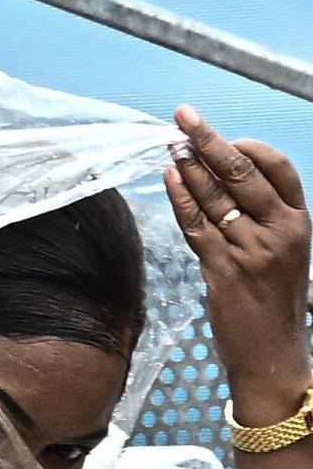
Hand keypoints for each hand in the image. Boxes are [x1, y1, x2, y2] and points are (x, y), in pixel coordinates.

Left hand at [165, 105, 311, 421]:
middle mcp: (280, 232)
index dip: (248, 145)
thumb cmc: (274, 297)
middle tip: (183, 114)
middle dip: (209, 139)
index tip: (223, 134)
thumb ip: (261, 214)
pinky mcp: (222, 269)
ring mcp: (252, 250)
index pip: (279, 168)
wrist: (273, 354)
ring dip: (188, 164)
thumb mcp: (282, 250)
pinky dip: (179, 196)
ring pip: (214, 195)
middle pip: (241, 173)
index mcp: (300, 223)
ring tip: (170, 142)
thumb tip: (219, 170)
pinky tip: (168, 175)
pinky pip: (195, 223)